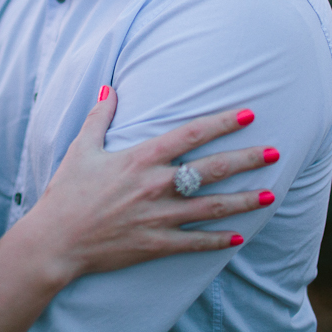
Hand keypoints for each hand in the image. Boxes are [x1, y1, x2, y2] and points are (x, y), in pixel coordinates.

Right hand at [28, 86, 274, 280]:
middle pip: (213, 169)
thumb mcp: (82, 148)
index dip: (223, 122)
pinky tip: (239, 236)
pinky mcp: (157, 244)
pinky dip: (219, 240)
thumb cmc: (67, 192)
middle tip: (275, 152)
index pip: (192, 135)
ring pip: (213, 206)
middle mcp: (157, 185)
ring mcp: (160, 217)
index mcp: (141, 159)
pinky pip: (196, 241)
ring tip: (270, 194)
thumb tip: (109, 87)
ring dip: (244, 201)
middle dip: (247, 159)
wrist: (56, 240)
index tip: (248, 114)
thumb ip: (99, 116)